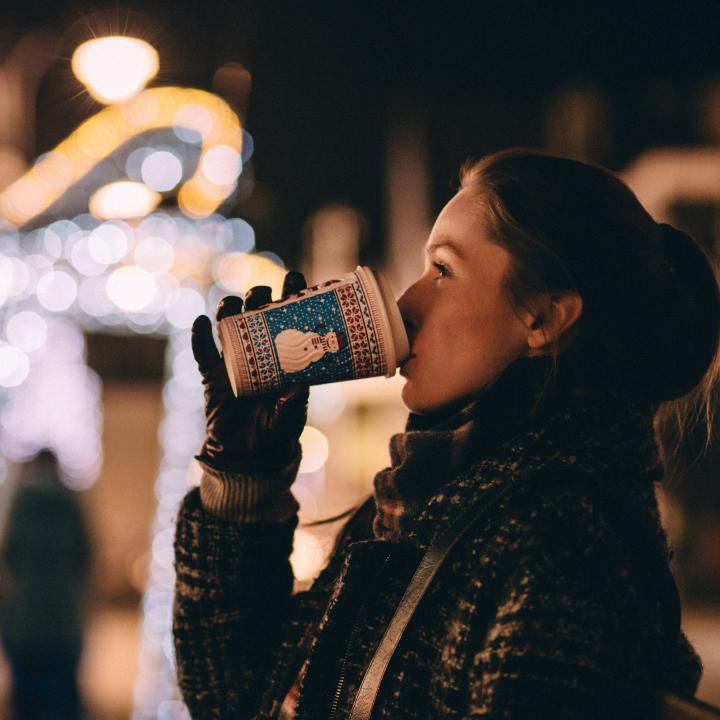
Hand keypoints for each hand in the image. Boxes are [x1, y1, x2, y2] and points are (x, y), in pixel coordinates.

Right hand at [192, 271, 309, 472]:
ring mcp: (233, 362)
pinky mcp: (212, 377)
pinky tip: (201, 323)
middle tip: (264, 294)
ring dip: (229, 310)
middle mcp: (259, 353)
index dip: (290, 297)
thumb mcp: (290, 418)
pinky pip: (203, 353)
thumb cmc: (276, 433)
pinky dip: (200, 337)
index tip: (295, 278)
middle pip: (256, 315)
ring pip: (229, 326)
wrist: (249, 457)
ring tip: (233, 304)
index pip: (288, 320)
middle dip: (259, 298)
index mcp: (283, 357)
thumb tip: (298, 385)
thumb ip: (293, 403)